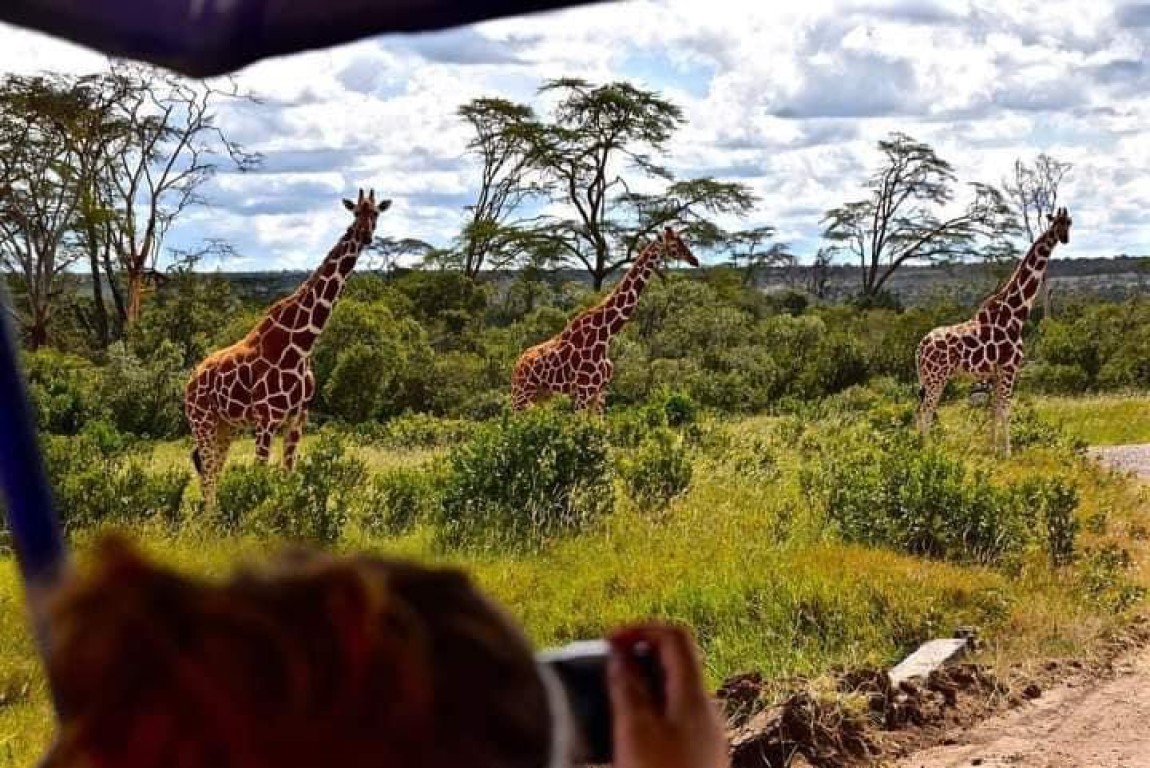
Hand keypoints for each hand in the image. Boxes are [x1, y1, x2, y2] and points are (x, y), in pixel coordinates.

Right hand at [607, 622, 728, 767]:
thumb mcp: (636, 730)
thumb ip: (627, 689)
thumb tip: (620, 657)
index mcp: (694, 694)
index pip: (674, 636)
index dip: (641, 629)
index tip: (610, 641)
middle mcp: (706, 708)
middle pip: (675, 662)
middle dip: (639, 655)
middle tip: (607, 665)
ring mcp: (706, 732)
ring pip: (674, 690)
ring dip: (643, 684)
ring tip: (613, 699)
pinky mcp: (700, 753)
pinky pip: (674, 715)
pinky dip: (650, 709)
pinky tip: (630, 731)